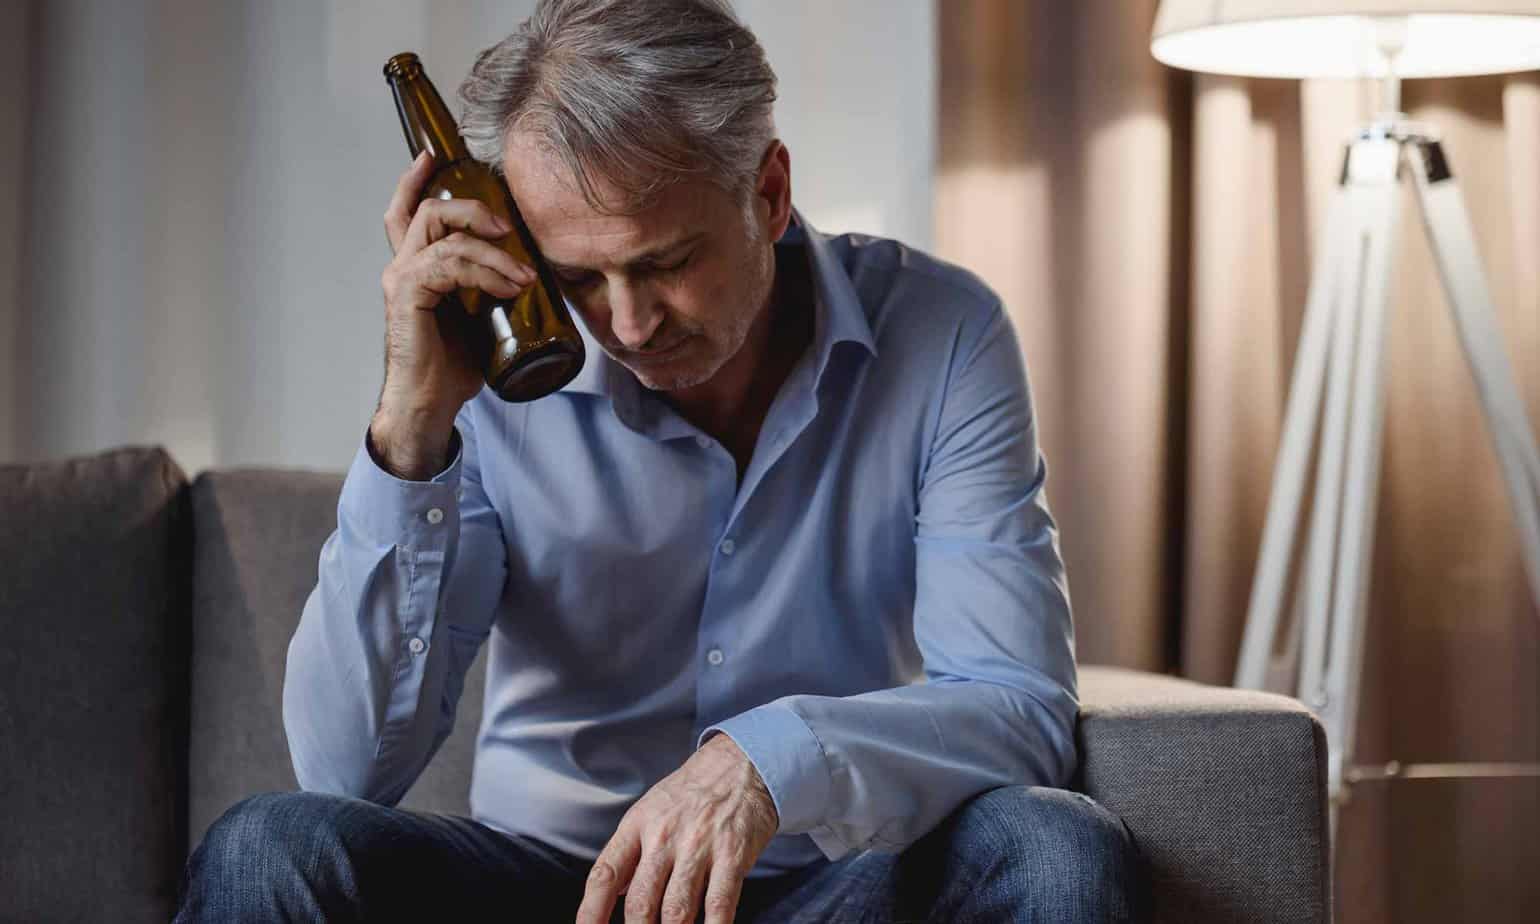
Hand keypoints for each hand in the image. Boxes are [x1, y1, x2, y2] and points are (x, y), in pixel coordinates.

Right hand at [379, 149, 536, 417]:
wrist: (430, 404)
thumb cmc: (451, 366)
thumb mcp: (478, 316)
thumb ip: (488, 289)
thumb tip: (532, 278)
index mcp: (415, 268)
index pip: (407, 213)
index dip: (415, 180)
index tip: (433, 155)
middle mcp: (402, 267)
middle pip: (429, 211)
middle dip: (473, 209)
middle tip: (506, 226)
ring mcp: (402, 279)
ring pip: (445, 236)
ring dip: (493, 252)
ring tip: (523, 275)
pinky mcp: (409, 295)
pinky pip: (450, 264)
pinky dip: (486, 271)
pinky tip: (509, 288)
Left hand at [575, 734, 778, 923]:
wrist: (740, 764)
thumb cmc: (691, 793)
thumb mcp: (650, 810)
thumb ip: (631, 852)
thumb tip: (613, 891)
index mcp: (637, 825)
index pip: (604, 875)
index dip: (591, 911)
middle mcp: (664, 837)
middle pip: (640, 903)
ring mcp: (699, 847)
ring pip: (676, 910)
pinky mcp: (732, 855)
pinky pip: (718, 904)